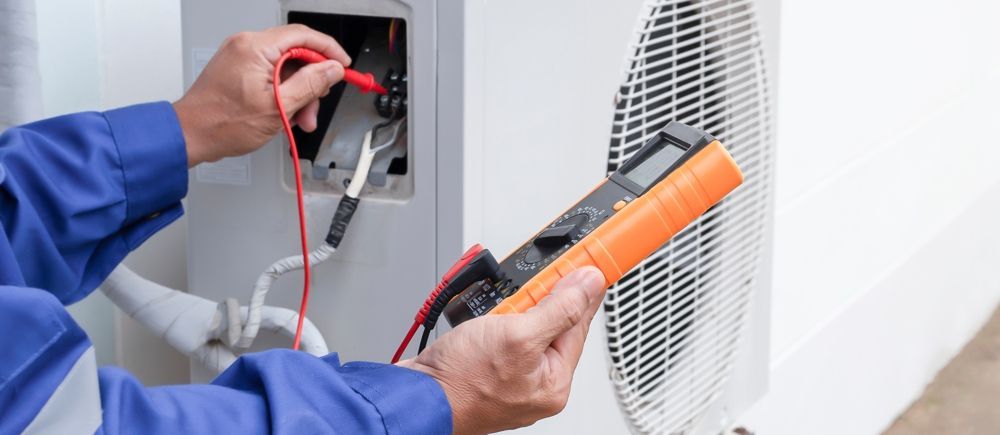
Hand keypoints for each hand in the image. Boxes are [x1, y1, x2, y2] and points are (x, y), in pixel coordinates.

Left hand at [174, 25, 351, 166]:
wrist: (190, 135)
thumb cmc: (222, 124)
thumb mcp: (278, 108)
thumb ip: (310, 84)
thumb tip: (332, 69)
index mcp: (255, 48)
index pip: (304, 36)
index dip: (329, 50)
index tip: (343, 66)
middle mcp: (246, 45)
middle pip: (296, 53)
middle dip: (311, 81)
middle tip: (315, 106)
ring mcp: (241, 56)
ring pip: (285, 67)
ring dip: (298, 92)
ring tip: (299, 119)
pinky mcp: (238, 68)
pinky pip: (271, 74)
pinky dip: (283, 92)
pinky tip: (284, 113)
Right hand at [397, 267, 606, 434]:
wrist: (415, 396)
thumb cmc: (460, 381)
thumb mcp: (518, 335)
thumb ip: (559, 308)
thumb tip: (588, 285)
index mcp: (554, 382)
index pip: (579, 324)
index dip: (581, 290)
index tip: (587, 265)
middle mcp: (536, 384)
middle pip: (552, 324)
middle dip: (537, 301)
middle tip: (522, 292)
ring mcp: (511, 378)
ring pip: (524, 327)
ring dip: (511, 310)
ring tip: (493, 316)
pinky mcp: (488, 370)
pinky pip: (502, 336)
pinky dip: (494, 321)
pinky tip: (483, 320)